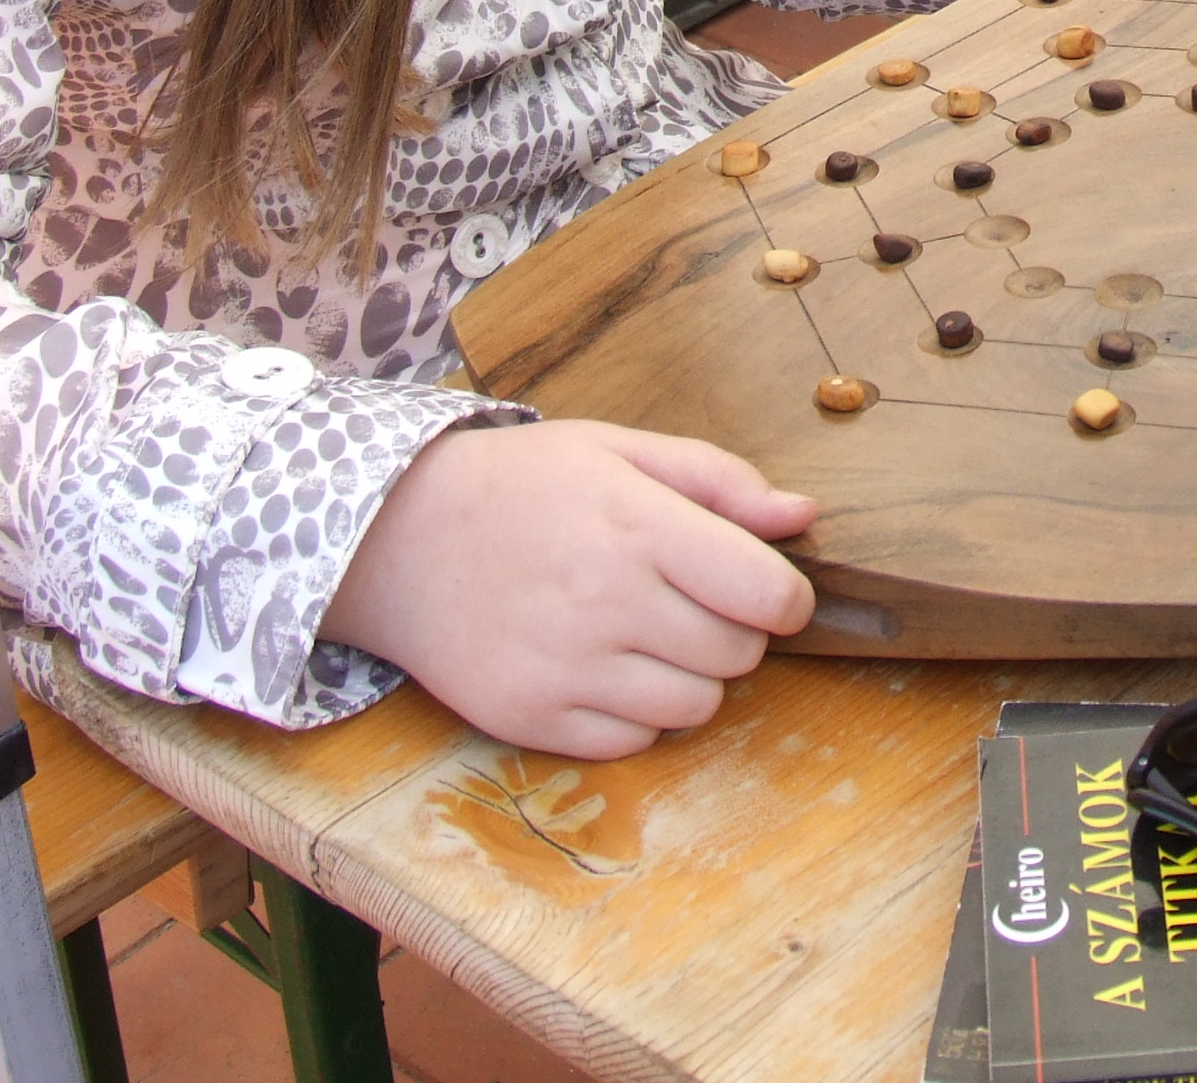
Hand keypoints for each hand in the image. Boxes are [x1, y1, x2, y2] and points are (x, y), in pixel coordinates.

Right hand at [322, 417, 816, 755]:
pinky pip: (633, 744)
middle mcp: (606, 603)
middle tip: (686, 599)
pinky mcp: (530, 719)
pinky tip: (601, 665)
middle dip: (733, 630)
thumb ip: (717, 480)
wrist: (395, 537)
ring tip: (643, 632)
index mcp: (637, 527)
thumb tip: (802, 516)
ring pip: (693, 708)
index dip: (784, 596)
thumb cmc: (519, 486)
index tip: (762, 587)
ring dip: (689, 677)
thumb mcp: (617, 451)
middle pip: (738, 656)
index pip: (768, 595)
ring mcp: (565, 669)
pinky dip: (633, 715)